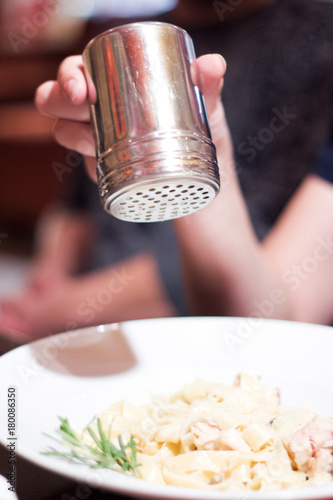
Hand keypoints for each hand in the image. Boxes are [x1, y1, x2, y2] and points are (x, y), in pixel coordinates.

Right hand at [35, 54, 231, 180]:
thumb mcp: (207, 110)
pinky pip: (85, 164)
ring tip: (97, 144)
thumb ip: (209, 86)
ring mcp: (98, 138)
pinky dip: (91, 166)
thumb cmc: (202, 136)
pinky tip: (106, 169)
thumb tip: (212, 65)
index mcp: (116, 82)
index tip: (83, 90)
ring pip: (63, 130)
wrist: (203, 184)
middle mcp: (100, 108)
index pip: (79, 69)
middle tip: (83, 107)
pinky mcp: (102, 166)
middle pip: (57, 98)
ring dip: (73, 134)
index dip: (70, 75)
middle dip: (59, 99)